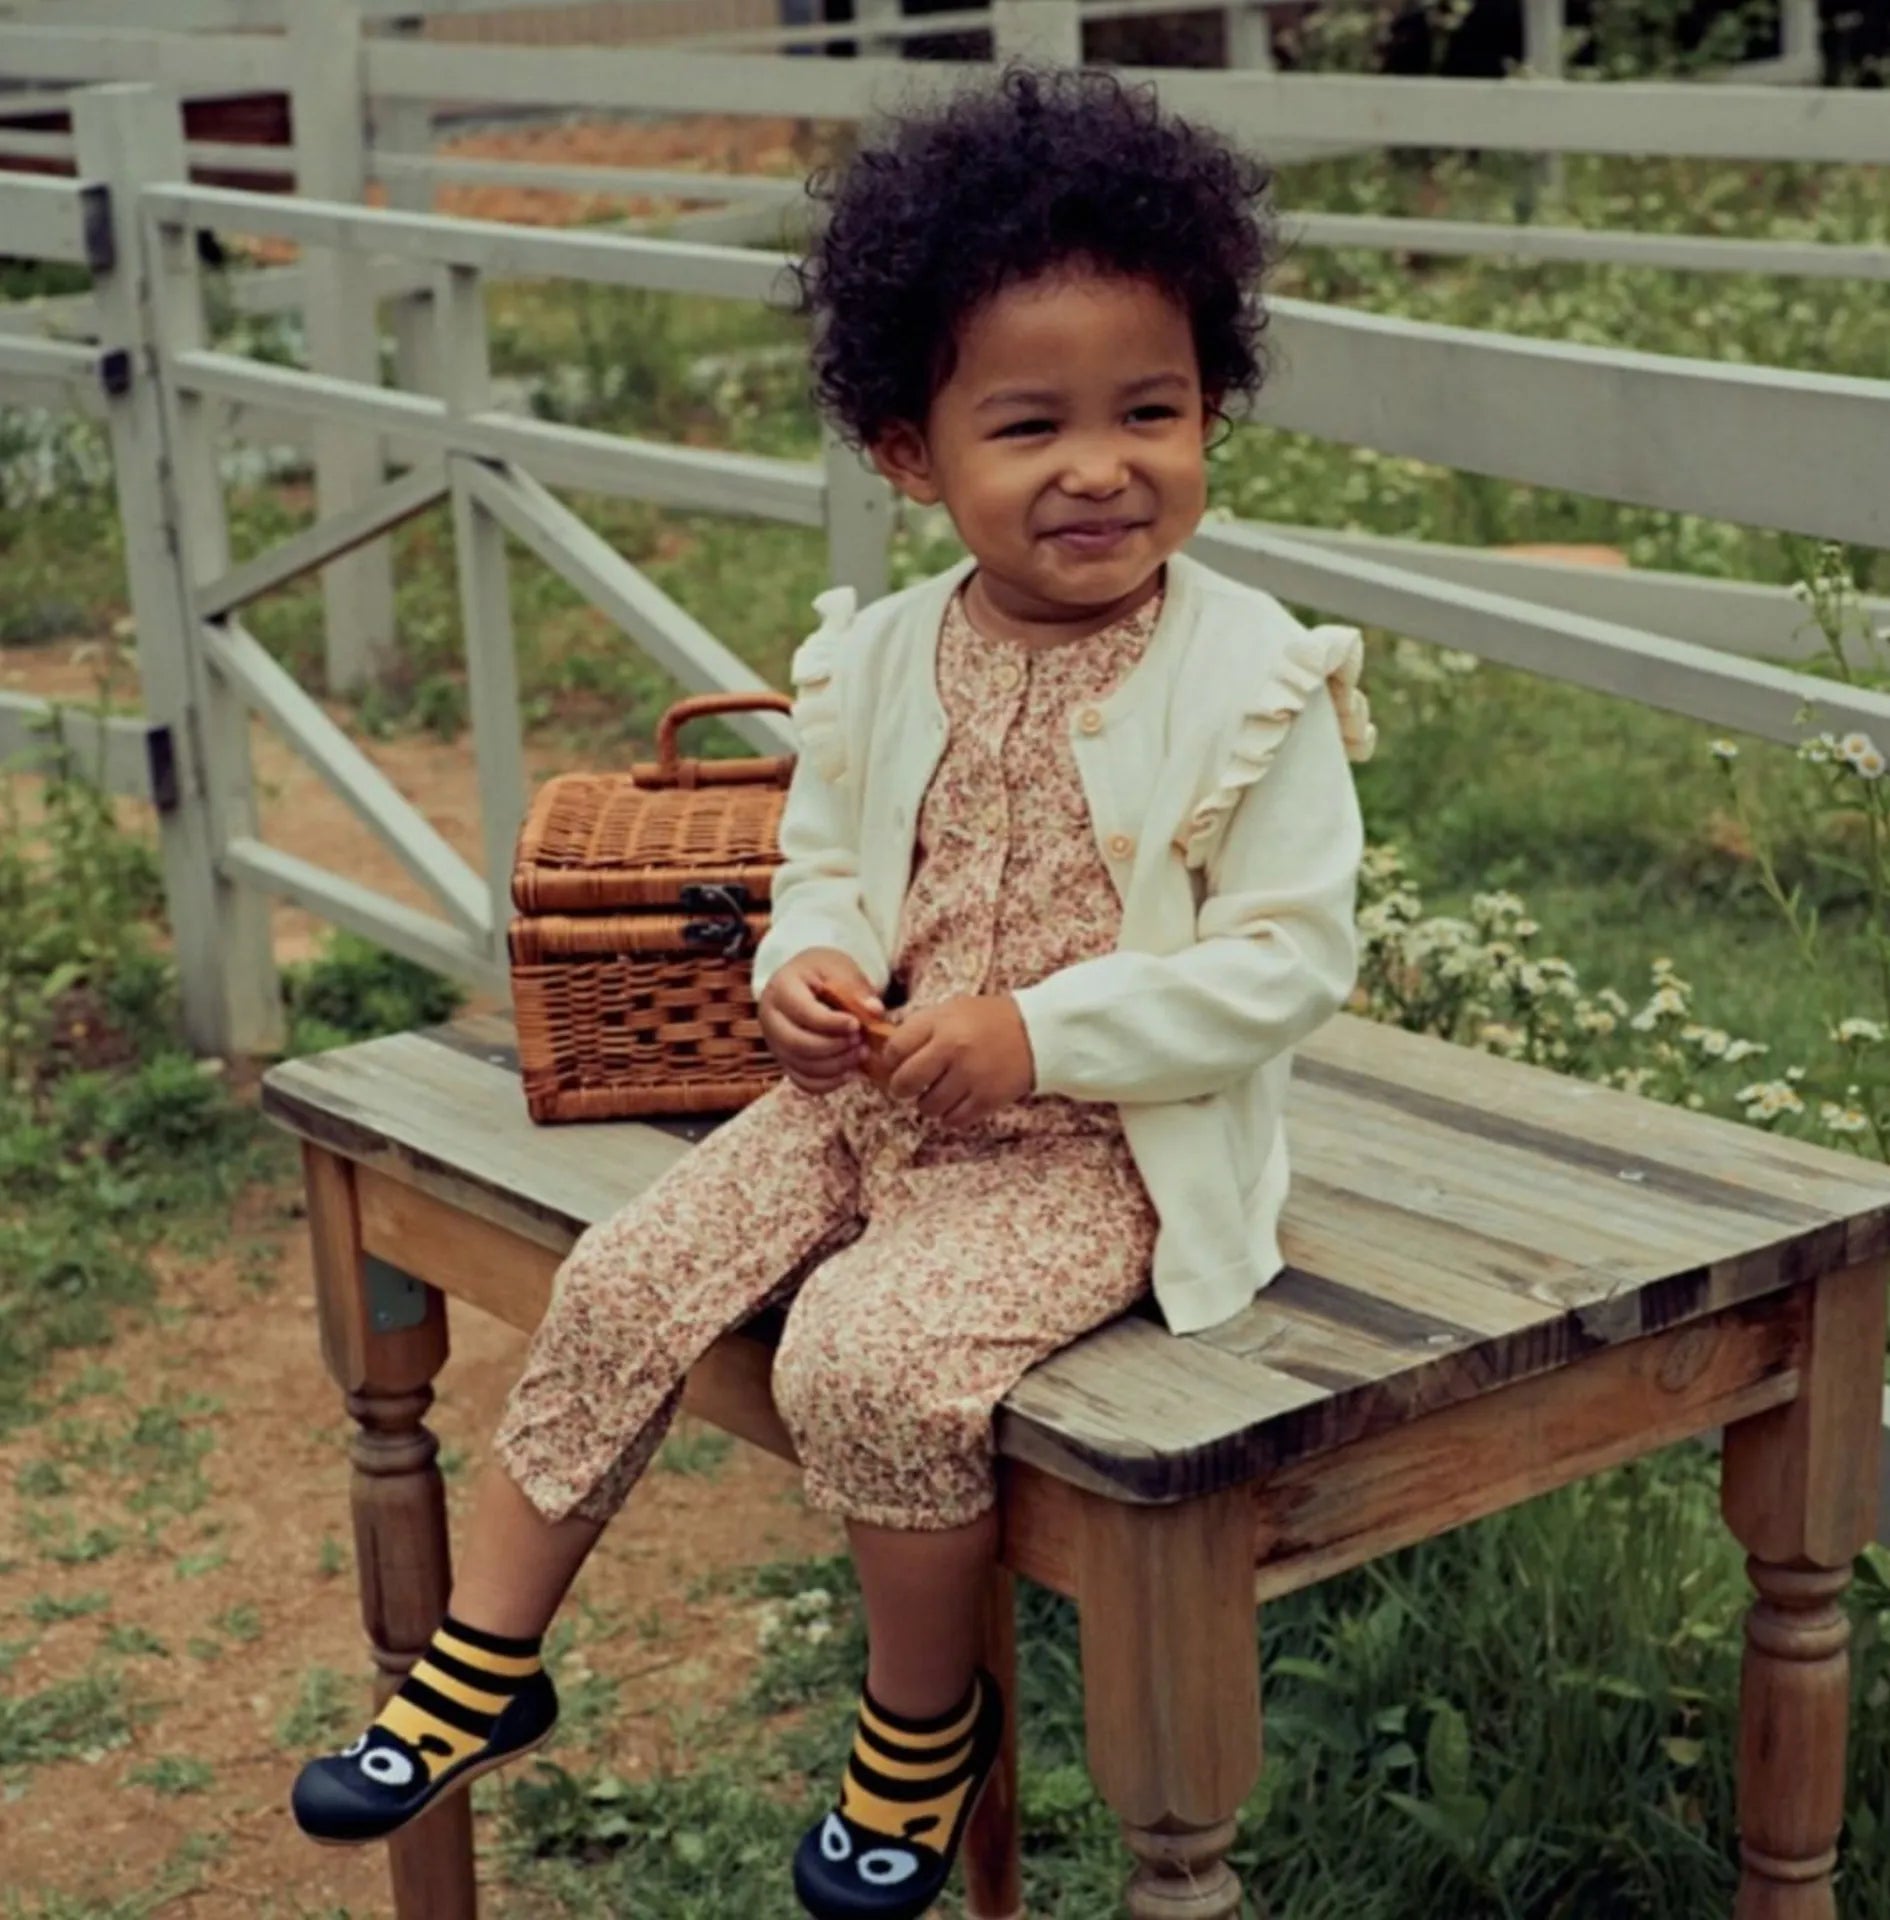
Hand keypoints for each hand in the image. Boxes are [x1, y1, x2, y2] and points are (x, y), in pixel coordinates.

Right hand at [759, 949, 884, 1096]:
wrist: (807, 980)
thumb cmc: (824, 972)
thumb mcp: (840, 968)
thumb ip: (858, 989)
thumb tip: (875, 1011)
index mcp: (781, 988)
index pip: (803, 1012)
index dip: (832, 1023)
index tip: (857, 1025)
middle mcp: (770, 1018)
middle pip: (797, 1043)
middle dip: (834, 1048)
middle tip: (861, 1043)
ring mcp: (774, 1042)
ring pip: (801, 1066)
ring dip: (836, 1066)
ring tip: (861, 1054)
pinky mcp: (784, 1060)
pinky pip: (802, 1081)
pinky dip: (828, 1083)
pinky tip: (849, 1073)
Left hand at [880, 995, 1035, 1127]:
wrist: (1037, 1032)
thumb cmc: (987, 1020)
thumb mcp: (951, 1011)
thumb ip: (920, 1030)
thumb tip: (886, 1056)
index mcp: (941, 1024)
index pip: (894, 1050)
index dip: (889, 1061)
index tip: (896, 1064)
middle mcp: (953, 1050)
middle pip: (905, 1083)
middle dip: (901, 1088)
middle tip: (909, 1086)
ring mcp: (971, 1077)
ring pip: (928, 1107)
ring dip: (928, 1103)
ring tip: (940, 1091)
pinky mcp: (987, 1099)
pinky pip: (953, 1120)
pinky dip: (950, 1115)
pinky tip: (957, 1101)